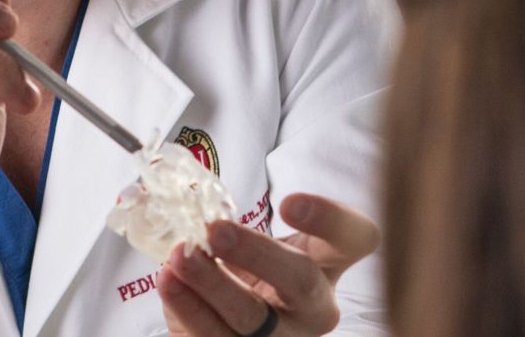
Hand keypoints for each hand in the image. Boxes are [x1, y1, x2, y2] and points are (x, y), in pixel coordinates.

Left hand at [157, 193, 381, 335]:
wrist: (225, 322)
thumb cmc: (246, 272)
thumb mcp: (253, 245)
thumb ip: (231, 227)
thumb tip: (190, 210)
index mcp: (326, 266)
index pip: (356, 238)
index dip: (331, 220)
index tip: (288, 203)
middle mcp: (315, 307)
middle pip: (302, 281)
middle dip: (257, 254)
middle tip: (215, 231)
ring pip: (253, 319)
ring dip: (212, 286)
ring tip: (179, 258)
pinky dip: (188, 308)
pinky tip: (168, 283)